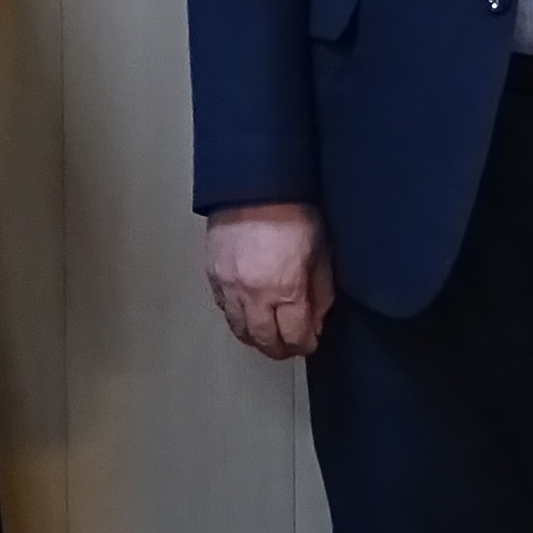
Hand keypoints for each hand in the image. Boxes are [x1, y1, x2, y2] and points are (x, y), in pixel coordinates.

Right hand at [206, 203, 334, 359]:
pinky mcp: (212, 275)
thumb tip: (315, 320)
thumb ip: (320, 292)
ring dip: (256, 337)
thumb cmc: (294, 211)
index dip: (305, 344)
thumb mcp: (320, 252)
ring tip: (269, 332)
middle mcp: (253, 294)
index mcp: (285, 289)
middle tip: (290, 345)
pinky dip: (237, 316)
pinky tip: (249, 310)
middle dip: (280, 348)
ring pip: (239, 330)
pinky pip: (223, 309)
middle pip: (264, 341)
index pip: (294, 337)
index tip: (310, 341)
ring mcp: (228, 286)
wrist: (254, 184)